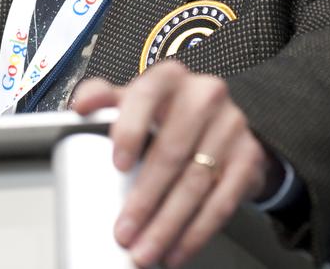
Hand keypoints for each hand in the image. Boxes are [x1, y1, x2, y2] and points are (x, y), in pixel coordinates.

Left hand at [71, 60, 276, 266]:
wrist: (222, 125)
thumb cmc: (167, 114)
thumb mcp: (136, 100)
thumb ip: (105, 99)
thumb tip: (81, 105)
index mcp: (169, 78)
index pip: (146, 97)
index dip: (131, 130)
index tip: (118, 165)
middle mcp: (204, 95)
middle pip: (172, 152)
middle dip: (145, 199)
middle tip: (124, 232)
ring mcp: (231, 126)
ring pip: (195, 182)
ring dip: (168, 225)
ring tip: (145, 251)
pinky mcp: (249, 157)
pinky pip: (222, 201)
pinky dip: (196, 232)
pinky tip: (177, 250)